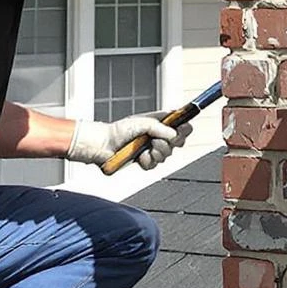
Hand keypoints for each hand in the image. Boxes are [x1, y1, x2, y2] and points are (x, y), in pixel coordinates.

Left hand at [67, 113, 188, 170]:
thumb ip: (160, 127)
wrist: (103, 145)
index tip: (182, 129)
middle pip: (178, 142)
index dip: (183, 128)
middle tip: (157, 140)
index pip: (180, 125)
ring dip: (157, 152)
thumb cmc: (118, 130)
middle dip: (169, 142)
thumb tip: (174, 134)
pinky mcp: (145, 161)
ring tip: (145, 148)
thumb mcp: (142, 122)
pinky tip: (139, 157)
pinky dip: (147, 161)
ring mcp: (152, 150)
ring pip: (167, 155)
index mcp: (159, 123)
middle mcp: (157, 136)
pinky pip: (154, 165)